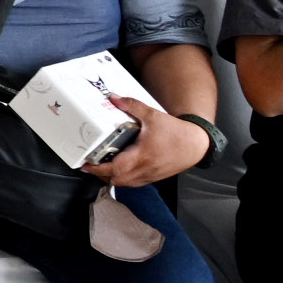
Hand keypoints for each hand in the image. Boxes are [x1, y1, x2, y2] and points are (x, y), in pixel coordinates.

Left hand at [84, 95, 205, 188]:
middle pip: (116, 180)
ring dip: (111, 177)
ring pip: (125, 184)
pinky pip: (134, 183)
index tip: (85, 164)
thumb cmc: (176, 132)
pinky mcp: (154, 177)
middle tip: (90, 164)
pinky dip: (123, 178)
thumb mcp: (152, 115)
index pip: (115, 169)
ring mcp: (149, 175)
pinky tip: (119, 168)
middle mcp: (144, 169)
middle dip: (100, 174)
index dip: (98, 168)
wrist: (196, 144)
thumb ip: (132, 105)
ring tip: (101, 166)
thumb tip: (113, 98)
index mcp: (142, 156)